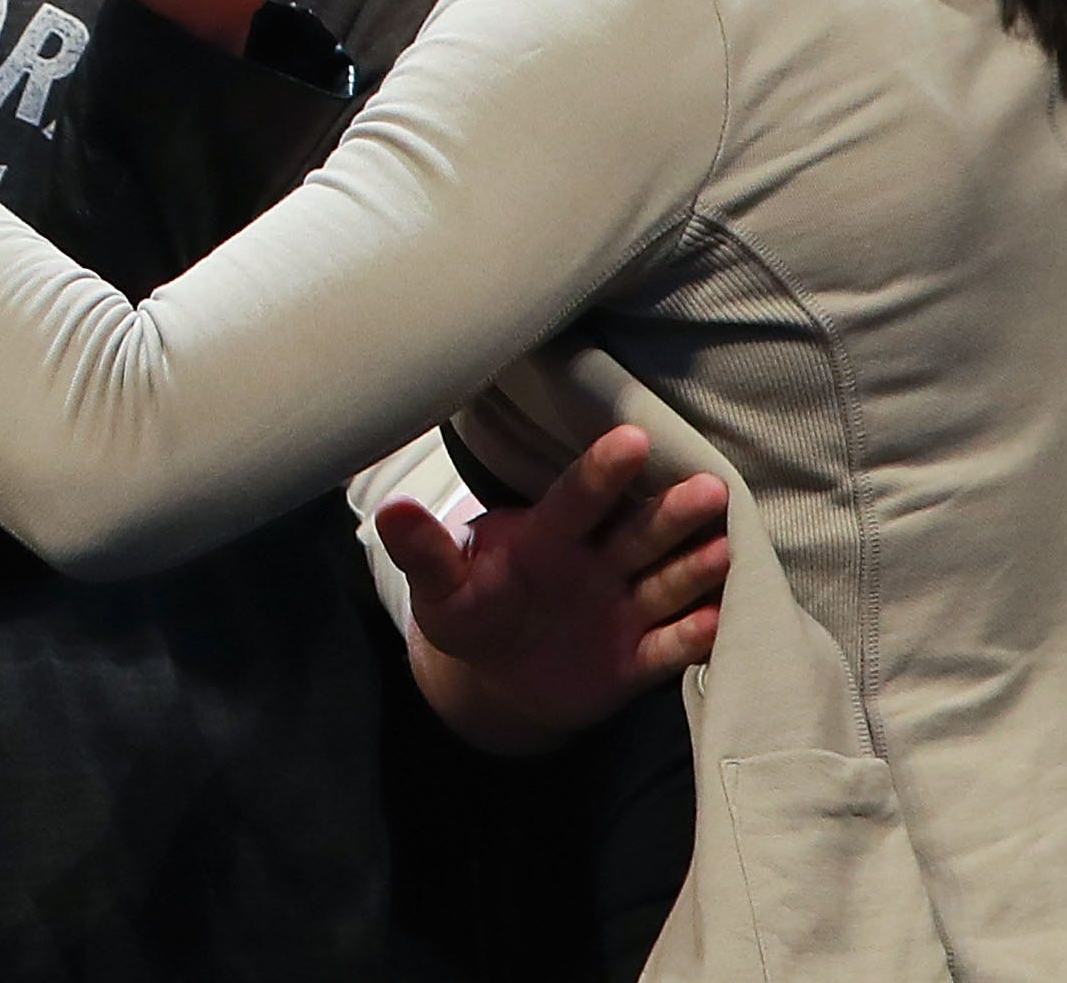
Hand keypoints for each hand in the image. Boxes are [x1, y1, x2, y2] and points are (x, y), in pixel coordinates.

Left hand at [376, 425, 728, 753]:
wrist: (499, 677)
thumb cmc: (472, 613)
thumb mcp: (441, 588)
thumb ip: (426, 553)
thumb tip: (388, 510)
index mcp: (547, 537)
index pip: (576, 498)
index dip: (602, 471)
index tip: (631, 438)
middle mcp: (595, 564)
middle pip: (637, 534)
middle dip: (671, 512)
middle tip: (709, 486)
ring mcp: (621, 609)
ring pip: (664, 583)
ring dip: (694, 568)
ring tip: (727, 548)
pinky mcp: (635, 658)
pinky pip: (666, 649)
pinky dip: (691, 639)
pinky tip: (718, 622)